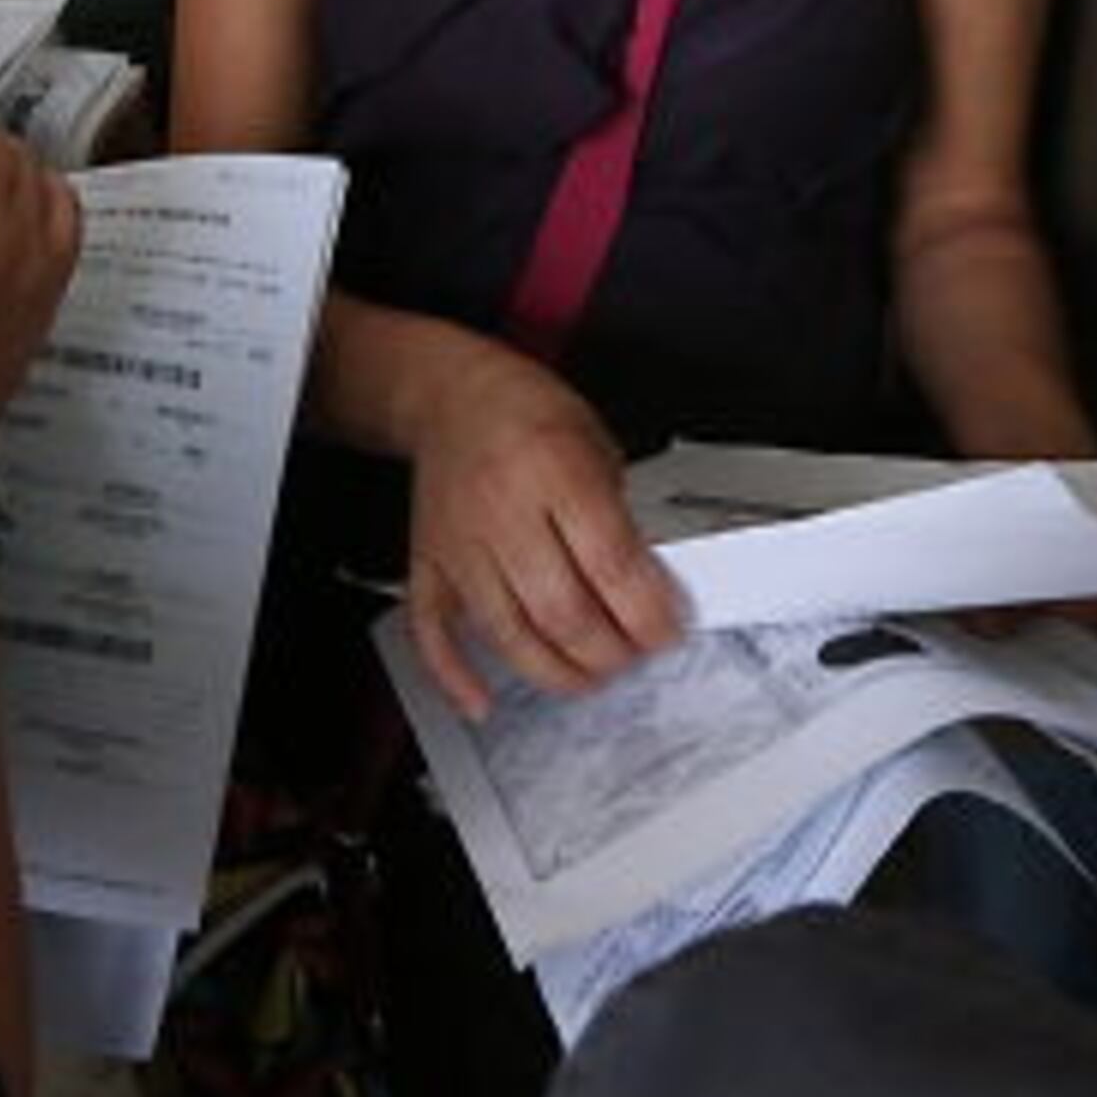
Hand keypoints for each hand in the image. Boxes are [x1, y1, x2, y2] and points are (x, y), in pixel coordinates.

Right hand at [405, 342, 681, 721]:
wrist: (450, 394)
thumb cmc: (529, 413)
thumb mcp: (598, 444)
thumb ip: (619, 516)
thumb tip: (650, 591)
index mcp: (554, 469)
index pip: (611, 564)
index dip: (648, 613)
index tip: (669, 632)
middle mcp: (502, 509)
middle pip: (561, 610)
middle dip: (610, 651)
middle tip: (635, 655)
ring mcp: (459, 542)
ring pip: (506, 633)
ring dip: (556, 671)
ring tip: (591, 675)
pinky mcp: (427, 563)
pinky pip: (431, 630)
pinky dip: (454, 675)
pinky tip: (483, 702)